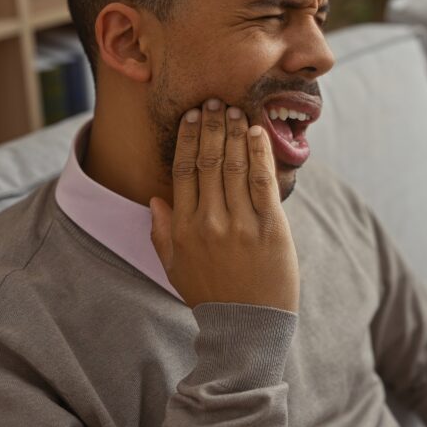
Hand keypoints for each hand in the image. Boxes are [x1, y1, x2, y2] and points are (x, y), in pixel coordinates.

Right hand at [149, 98, 299, 312]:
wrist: (248, 325)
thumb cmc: (211, 295)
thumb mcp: (175, 267)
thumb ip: (161, 233)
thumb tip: (156, 199)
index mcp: (183, 227)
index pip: (182, 169)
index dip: (187, 137)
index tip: (192, 115)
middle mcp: (209, 221)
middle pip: (207, 159)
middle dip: (212, 125)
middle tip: (215, 101)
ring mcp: (240, 223)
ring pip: (234, 164)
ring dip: (235, 132)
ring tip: (235, 110)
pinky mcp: (270, 227)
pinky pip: (263, 181)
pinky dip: (260, 153)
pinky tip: (257, 133)